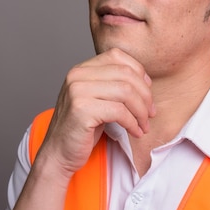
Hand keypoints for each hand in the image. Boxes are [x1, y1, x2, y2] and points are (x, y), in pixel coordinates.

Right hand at [36, 48, 154, 179]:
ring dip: (141, 111)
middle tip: (150, 114)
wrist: (58, 153)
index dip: (138, 72)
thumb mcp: (96, 99)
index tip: (147, 91)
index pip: (116, 56)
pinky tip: (135, 132)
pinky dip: (133, 123)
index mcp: (81, 69)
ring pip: (125, 92)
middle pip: (125, 74)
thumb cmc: (81, 129)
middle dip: (145, 95)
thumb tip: (145, 80)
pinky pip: (119, 111)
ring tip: (144, 125)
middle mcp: (77, 75)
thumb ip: (112, 85)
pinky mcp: (81, 109)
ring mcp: (77, 91)